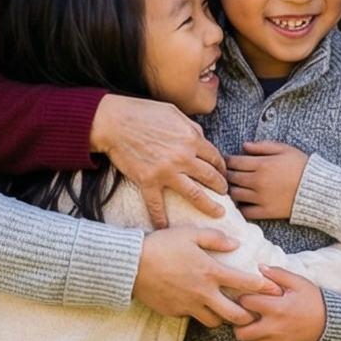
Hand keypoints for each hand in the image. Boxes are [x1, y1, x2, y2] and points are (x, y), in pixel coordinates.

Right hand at [92, 94, 227, 229]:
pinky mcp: (148, 181)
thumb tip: (201, 138)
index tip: (223, 173)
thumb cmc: (142, 112)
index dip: (222, 167)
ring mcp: (166, 171)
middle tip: (226, 194)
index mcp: (191, 138)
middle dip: (222, 187)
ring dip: (209, 205)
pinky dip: (161, 218)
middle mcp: (183, 157)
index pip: (215, 157)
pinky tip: (166, 227)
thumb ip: (191, 127)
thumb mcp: (174, 112)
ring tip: (218, 213)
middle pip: (210, 177)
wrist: (114, 122)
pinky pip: (157, 205)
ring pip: (194, 194)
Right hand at [133, 224, 257, 326]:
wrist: (132, 265)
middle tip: (254, 314)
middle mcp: (203, 293)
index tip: (276, 291)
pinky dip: (198, 313)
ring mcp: (188, 305)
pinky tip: (197, 304)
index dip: (264, 288)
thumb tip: (235, 244)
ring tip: (225, 311)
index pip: (245, 284)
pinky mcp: (175, 312)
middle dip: (248, 317)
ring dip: (222, 317)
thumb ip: (215, 238)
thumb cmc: (162, 245)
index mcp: (210, 271)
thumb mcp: (190, 234)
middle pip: (234, 315)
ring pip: (214, 322)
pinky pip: (192, 317)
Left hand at [225, 139, 307, 221]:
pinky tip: (241, 202)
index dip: (226, 160)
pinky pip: (245, 211)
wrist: (319, 190)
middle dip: (225, 174)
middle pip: (231, 177)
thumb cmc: (303, 167)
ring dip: (230, 190)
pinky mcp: (266, 212)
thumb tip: (244, 146)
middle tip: (224, 173)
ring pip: (235, 194)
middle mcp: (258, 182)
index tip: (224, 160)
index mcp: (262, 164)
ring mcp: (261, 198)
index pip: (234, 161)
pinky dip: (240, 207)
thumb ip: (263, 146)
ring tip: (231, 186)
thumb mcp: (285, 149)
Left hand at [231, 267, 327, 340]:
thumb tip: (260, 267)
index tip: (245, 294)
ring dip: (248, 330)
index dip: (242, 297)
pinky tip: (267, 327)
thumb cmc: (315, 301)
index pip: (245, 303)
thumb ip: (278, 274)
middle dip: (237, 322)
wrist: (333, 325)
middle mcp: (274, 328)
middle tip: (243, 312)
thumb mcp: (299, 283)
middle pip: (241, 331)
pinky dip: (260, 337)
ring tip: (254, 320)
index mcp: (277, 308)